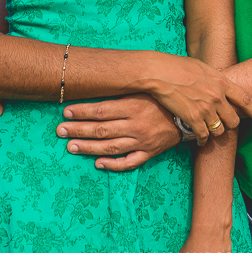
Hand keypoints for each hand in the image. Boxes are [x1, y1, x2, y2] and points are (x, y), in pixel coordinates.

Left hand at [57, 94, 181, 170]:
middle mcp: (136, 125)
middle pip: (101, 130)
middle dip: (78, 130)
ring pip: (110, 148)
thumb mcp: (145, 88)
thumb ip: (123, 91)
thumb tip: (98, 87)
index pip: (101, 110)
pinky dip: (112, 165)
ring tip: (70, 146)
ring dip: (88, 148)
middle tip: (60, 130)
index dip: (82, 112)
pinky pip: (129, 162)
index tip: (66, 112)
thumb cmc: (164, 97)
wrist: (191, 113)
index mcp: (134, 106)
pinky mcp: (150, 153)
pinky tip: (97, 163)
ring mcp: (143, 142)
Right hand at [146, 53, 251, 144]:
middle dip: (229, 125)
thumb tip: (220, 79)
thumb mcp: (203, 67)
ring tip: (209, 131)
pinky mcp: (193, 118)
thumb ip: (215, 77)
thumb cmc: (177, 66)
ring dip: (215, 133)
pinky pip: (204, 136)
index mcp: (222, 81)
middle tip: (222, 125)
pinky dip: (202, 140)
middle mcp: (217, 96)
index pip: (246, 100)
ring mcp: (206, 108)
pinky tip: (200, 141)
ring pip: (220, 130)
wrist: (159, 72)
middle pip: (234, 120)